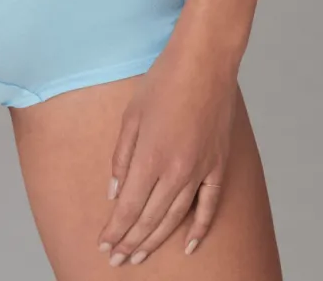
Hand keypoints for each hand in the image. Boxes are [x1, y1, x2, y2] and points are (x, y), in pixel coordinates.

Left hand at [96, 31, 238, 264]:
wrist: (205, 62)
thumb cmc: (163, 81)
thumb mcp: (131, 115)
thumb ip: (121, 157)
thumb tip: (114, 193)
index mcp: (151, 158)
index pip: (129, 208)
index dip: (116, 230)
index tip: (104, 245)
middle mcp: (176, 172)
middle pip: (150, 219)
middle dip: (131, 242)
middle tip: (117, 259)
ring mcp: (200, 171)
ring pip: (175, 218)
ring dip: (155, 240)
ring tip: (139, 256)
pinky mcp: (218, 166)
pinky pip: (208, 207)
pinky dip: (199, 229)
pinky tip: (187, 245)